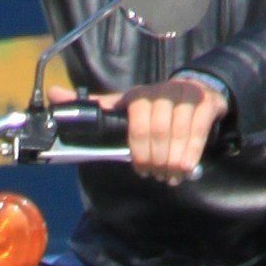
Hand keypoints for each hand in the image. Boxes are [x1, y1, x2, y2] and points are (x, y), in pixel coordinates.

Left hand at [98, 76, 227, 182]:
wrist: (197, 89)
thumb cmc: (159, 106)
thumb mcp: (131, 104)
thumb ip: (103, 105)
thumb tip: (58, 95)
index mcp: (141, 95)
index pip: (138, 125)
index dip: (139, 152)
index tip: (141, 171)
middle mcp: (163, 91)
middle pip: (159, 131)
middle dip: (157, 159)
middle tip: (158, 176)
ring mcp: (186, 95)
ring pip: (179, 132)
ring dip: (174, 160)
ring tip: (171, 177)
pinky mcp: (206, 102)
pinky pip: (198, 130)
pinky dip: (192, 152)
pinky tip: (186, 167)